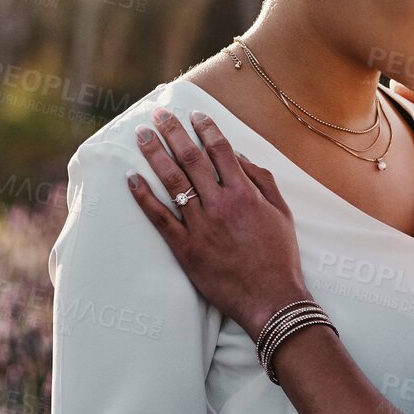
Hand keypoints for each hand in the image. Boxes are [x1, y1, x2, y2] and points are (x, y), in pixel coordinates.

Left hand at [128, 107, 311, 336]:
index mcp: (244, 193)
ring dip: (155, 155)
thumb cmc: (279, 256)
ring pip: (172, 182)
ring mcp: (200, 226)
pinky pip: (160, 218)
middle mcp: (220, 204)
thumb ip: (262, 180)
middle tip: (158, 115)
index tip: (194, 114)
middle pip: (191, 159)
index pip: (220, 150)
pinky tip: (132, 179)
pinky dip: (144, 197)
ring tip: (141, 136)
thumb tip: (239, 156)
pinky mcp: (185, 249)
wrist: (271, 299)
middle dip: (173, 133)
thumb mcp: (281, 212)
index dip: (206, 128)